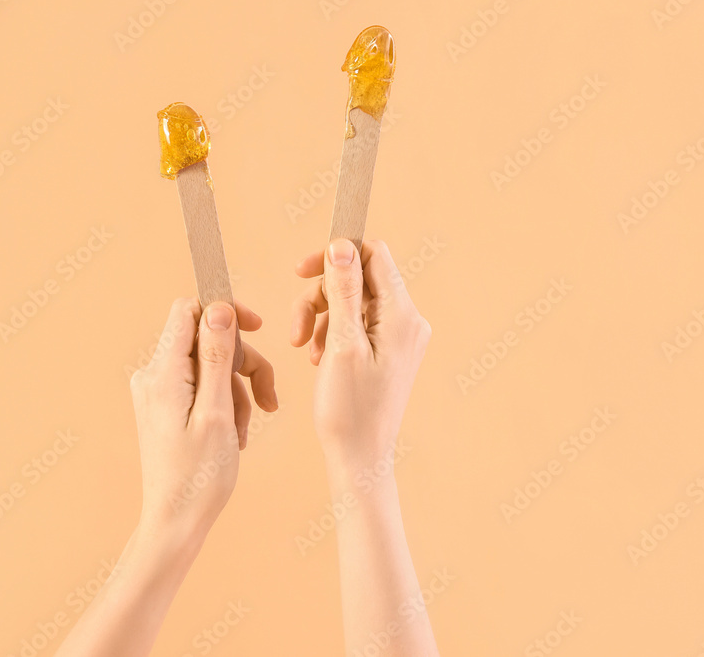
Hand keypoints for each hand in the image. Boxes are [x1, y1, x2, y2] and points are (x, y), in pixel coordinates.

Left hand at [130, 298, 275, 543]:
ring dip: (237, 388)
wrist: (175, 522)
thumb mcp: (217, 412)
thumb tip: (218, 308)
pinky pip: (202, 386)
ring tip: (246, 427)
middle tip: (267, 397)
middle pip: (207, 339)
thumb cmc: (198, 476)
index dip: (225, 312)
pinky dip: (225, 402)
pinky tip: (234, 432)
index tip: (257, 328)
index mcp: (163, 373)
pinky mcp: (165, 406)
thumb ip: (217, 357)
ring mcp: (158, 391)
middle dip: (242, 362)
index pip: (189, 310)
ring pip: (210, 364)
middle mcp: (153, 375)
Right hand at [290, 239, 429, 473]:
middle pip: (358, 279)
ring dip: (321, 316)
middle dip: (321, 296)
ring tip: (304, 347)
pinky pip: (356, 323)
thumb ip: (342, 291)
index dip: (335, 255)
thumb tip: (342, 245)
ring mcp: (399, 337)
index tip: (301, 271)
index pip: (374, 256)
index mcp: (403, 316)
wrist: (360, 458)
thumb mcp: (341, 344)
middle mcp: (408, 321)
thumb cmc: (350, 410)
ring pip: (352, 301)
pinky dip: (331, 332)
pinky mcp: (387, 351)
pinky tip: (317, 357)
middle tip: (295, 328)